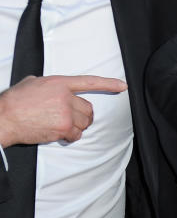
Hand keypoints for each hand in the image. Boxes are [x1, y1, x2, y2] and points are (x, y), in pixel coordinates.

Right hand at [0, 75, 126, 146]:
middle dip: (82, 115)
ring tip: (60, 125)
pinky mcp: (62, 128)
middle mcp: (66, 97)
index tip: (123, 86)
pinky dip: (71, 136)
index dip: (109, 83)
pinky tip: (59, 133)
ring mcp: (65, 113)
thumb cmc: (15, 101)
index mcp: (60, 83)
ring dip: (77, 126)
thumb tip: (50, 87)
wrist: (4, 118)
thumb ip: (49, 84)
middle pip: (88, 108)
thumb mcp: (33, 82)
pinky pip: (76, 134)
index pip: (90, 81)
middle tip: (70, 118)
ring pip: (84, 122)